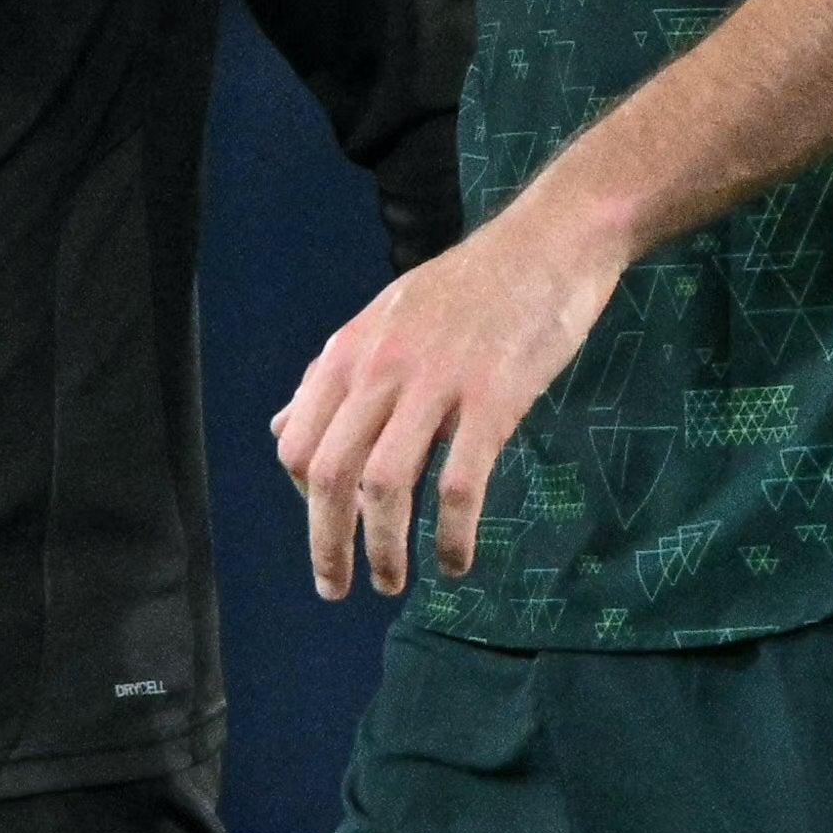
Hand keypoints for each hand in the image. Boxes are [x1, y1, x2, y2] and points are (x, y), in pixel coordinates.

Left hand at [271, 185, 627, 597]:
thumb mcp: (384, 320)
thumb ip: (333, 379)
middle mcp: (381, 369)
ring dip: (384, 549)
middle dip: (326, 544)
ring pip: (386, 486)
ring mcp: (437, 384)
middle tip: (336, 590)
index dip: (305, 500)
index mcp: (350, 352)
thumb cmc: (471, 286)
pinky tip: (458, 563)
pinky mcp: (493, 399)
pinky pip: (459, 485)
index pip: (297, 444)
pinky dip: (454, 536)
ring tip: (392, 583)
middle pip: (330, 474)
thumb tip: (281, 430)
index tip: (331, 529)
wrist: (550, 242)